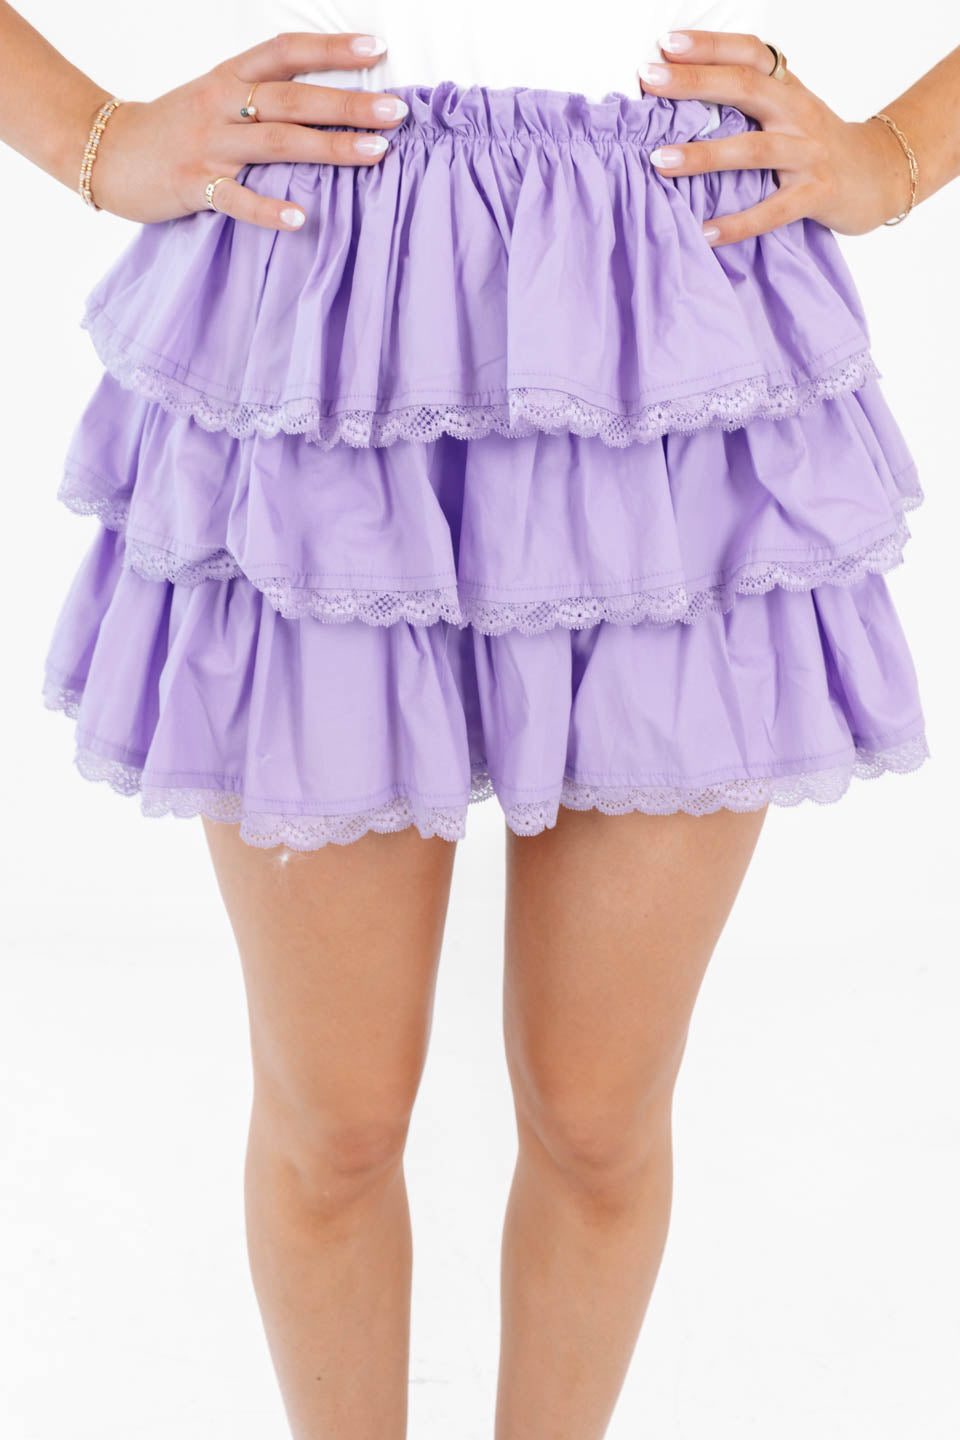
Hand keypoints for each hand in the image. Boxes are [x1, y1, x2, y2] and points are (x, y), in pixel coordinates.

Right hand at [88, 31, 406, 229]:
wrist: (107, 152)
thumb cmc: (173, 128)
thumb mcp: (215, 97)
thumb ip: (263, 98)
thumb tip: (326, 104)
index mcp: (229, 78)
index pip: (286, 52)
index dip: (332, 49)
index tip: (378, 49)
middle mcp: (222, 104)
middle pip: (293, 98)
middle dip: (348, 103)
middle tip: (396, 111)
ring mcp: (209, 146)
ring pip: (276, 142)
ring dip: (329, 147)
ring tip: (375, 152)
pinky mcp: (195, 185)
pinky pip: (237, 200)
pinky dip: (270, 209)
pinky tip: (302, 218)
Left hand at [637, 30, 911, 244]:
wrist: (880, 175)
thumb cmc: (818, 144)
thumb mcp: (788, 110)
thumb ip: (747, 102)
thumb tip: (680, 96)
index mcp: (788, 88)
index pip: (749, 54)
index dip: (710, 45)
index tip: (668, 44)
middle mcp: (798, 113)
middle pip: (746, 88)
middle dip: (694, 83)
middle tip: (649, 82)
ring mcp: (809, 154)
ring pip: (754, 149)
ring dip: (704, 154)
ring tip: (660, 160)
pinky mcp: (817, 194)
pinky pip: (772, 211)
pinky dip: (738, 223)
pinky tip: (705, 232)